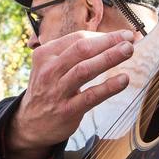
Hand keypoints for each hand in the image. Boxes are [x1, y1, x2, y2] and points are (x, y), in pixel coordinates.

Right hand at [4, 29, 134, 158]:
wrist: (30, 123)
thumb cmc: (48, 89)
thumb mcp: (50, 66)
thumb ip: (72, 53)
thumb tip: (109, 40)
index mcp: (46, 54)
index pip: (77, 38)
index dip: (103, 35)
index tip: (123, 34)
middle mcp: (50, 70)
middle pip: (82, 49)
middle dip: (108, 41)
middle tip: (128, 38)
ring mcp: (57, 90)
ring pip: (85, 70)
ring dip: (109, 58)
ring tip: (128, 51)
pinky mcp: (67, 110)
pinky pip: (90, 96)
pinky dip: (108, 87)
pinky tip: (123, 80)